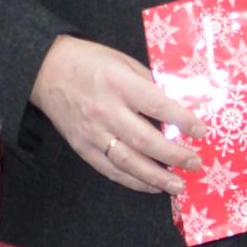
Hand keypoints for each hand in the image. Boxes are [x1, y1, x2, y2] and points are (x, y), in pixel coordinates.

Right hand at [35, 36, 193, 193]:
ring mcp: (92, 132)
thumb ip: (149, 83)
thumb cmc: (89, 62)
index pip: (157, 105)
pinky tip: (151, 186)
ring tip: (177, 185)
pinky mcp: (82, 147)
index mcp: (119, 83)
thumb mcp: (123, 61)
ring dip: (156, 177)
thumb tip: (179, 103)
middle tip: (195, 164)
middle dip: (174, 156)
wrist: (45, 70)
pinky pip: (110, 169)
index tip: (201, 131)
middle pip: (145, 140)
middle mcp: (106, 110)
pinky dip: (132, 181)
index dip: (182, 120)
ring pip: (128, 161)